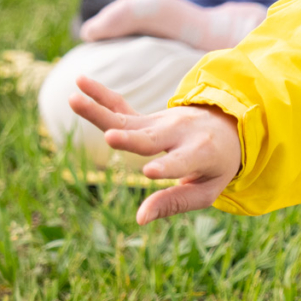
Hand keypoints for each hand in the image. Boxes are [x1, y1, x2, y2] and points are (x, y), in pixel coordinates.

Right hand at [67, 77, 242, 222]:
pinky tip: (80, 82)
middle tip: (110, 138)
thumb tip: (139, 219)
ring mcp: (161, 122)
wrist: (228, 126)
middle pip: (148, 139)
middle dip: (130, 140)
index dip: (166, 168)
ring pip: (125, 119)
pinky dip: (100, 95)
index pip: (180, 163)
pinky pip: (121, 105)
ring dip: (98, 110)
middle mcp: (178, 133)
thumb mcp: (206, 190)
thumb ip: (174, 203)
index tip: (149, 173)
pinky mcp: (147, 118)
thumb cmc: (217, 165)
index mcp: (200, 153)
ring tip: (73, 100)